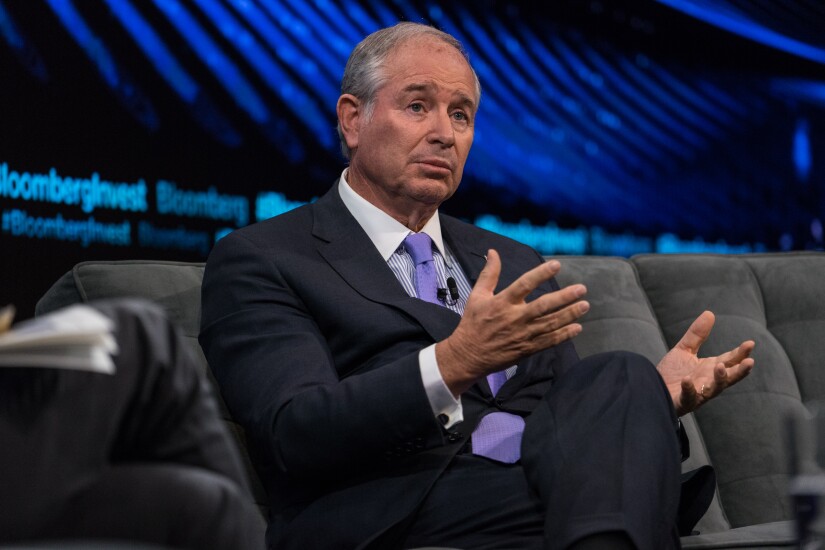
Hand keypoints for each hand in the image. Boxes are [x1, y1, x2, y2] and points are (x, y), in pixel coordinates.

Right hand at [436, 250, 588, 395]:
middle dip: (564, 297)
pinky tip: (577, 328)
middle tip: (581, 289)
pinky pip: (549, 341)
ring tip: (585, 305)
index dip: (541, 274)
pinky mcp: (527, 348)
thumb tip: (493, 252)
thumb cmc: (473, 323)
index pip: (524, 284)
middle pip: (544, 306)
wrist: (469, 355)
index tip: (557, 265)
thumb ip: (489, 274)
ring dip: (569, 314)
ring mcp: (523, 334)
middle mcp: (515, 318)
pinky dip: (564, 335)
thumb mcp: (477, 295)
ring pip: (550, 323)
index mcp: (502, 302)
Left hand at [657, 311, 754, 415]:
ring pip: (713, 390)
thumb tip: (709, 313)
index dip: (740, 353)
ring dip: (719, 380)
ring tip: (720, 367)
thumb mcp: (684, 350)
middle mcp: (707, 382)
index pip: (729, 361)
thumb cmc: (671, 373)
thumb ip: (697, 335)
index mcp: (710, 369)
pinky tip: (687, 380)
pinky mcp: (682, 402)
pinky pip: (688, 397)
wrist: (652, 390)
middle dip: (739, 371)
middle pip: (728, 378)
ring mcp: (696, 394)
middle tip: (750, 362)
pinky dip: (689, 389)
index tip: (750, 343)